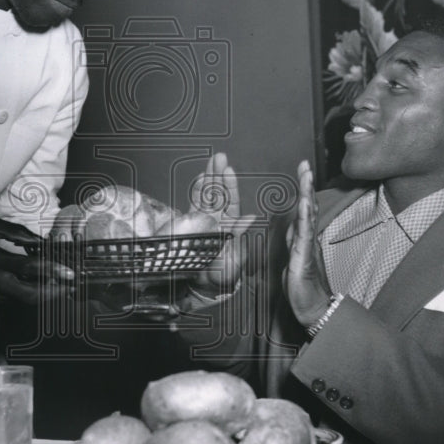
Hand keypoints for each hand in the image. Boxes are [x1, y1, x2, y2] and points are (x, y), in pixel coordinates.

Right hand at [0, 210, 72, 307]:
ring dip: (43, 292)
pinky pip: (12, 298)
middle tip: (70, 285)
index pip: (28, 268)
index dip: (52, 271)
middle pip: (30, 295)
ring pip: (23, 300)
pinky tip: (36, 282)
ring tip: (60, 283)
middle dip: (54, 292)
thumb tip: (40, 242)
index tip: (70, 272)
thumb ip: (15, 232)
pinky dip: (27, 291)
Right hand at [188, 152, 257, 299]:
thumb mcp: (233, 259)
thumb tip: (251, 218)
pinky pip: (194, 205)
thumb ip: (240, 236)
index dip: (229, 186)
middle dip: (218, 175)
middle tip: (219, 156)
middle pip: (218, 194)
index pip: (231, 203)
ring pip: (207, 196)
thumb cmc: (221, 275)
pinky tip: (200, 178)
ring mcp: (204, 222)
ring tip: (211, 161)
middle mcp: (218, 222)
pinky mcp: (192, 225)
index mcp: (229, 228)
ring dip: (208, 178)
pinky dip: (196, 191)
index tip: (228, 170)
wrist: (203, 287)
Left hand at [283, 160, 330, 325]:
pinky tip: (304, 203)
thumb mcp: (293, 260)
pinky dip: (305, 216)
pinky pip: (305, 232)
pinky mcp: (306, 255)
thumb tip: (292, 230)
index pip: (302, 208)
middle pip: (307, 206)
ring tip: (306, 175)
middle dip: (306, 184)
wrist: (313, 308)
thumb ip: (293, 243)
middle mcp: (307, 238)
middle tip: (305, 165)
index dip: (302, 189)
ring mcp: (308, 245)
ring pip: (307, 215)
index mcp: (302, 238)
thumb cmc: (302, 287)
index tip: (303, 171)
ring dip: (306, 193)